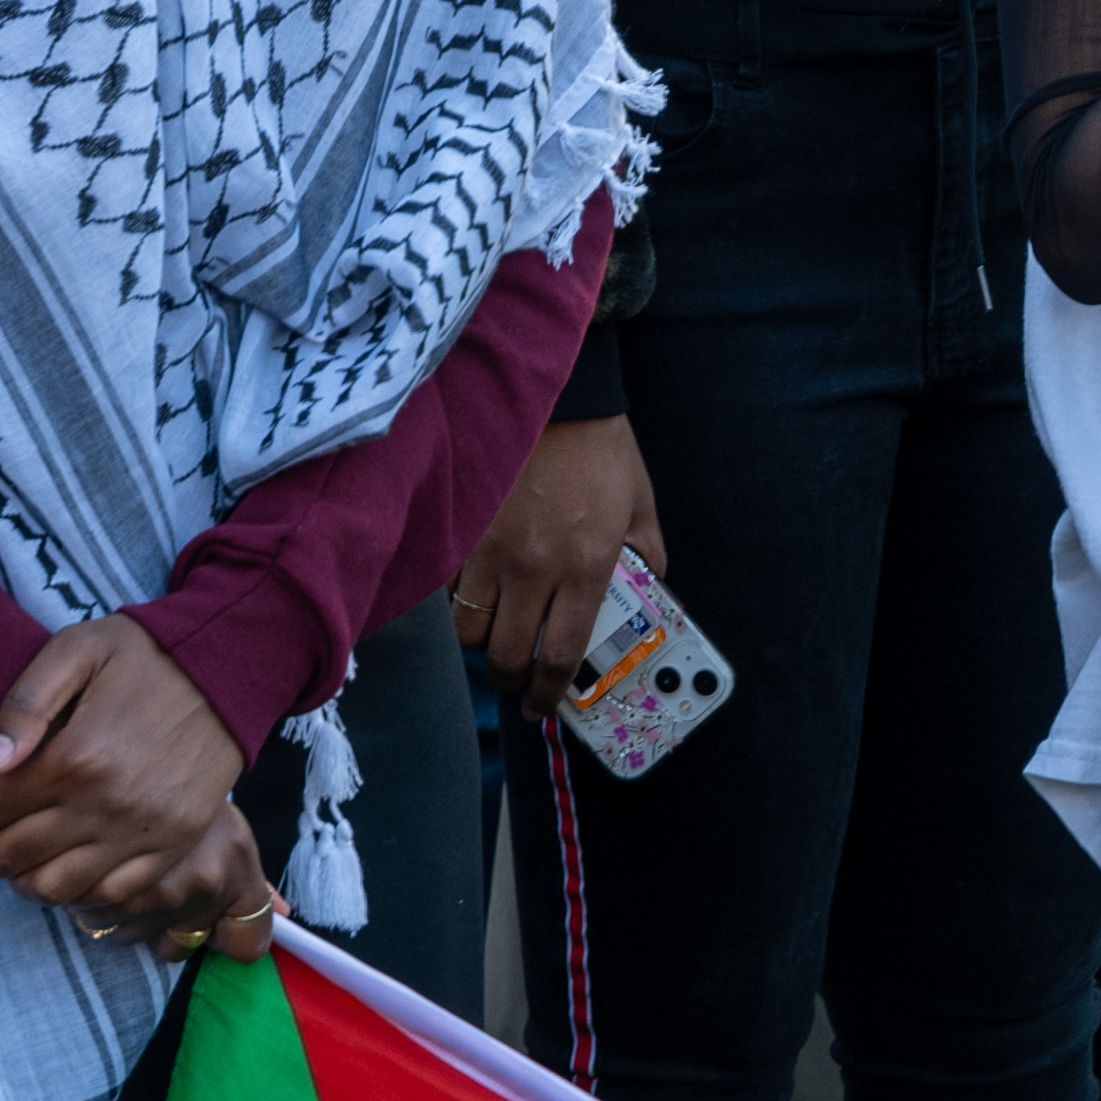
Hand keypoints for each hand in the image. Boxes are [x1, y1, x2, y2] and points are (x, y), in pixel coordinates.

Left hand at [0, 614, 276, 952]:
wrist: (230, 671)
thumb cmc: (147, 656)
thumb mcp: (79, 649)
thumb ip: (25, 703)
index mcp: (77, 756)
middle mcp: (107, 806)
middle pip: (13, 856)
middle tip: (7, 813)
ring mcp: (143, 834)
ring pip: (54, 889)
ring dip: (28, 874)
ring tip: (34, 845)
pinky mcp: (174, 847)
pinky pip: (110, 897)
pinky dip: (80, 892)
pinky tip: (74, 862)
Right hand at [456, 416, 661, 707]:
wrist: (557, 394)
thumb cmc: (603, 450)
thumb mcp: (641, 507)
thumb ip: (647, 559)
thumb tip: (649, 596)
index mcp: (586, 566)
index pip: (560, 656)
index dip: (550, 694)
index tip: (545, 706)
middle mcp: (534, 567)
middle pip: (505, 657)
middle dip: (511, 682)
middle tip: (518, 681)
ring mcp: (491, 549)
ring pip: (469, 630)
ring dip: (483, 644)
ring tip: (498, 635)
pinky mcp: (463, 530)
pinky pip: (450, 589)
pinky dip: (462, 603)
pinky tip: (479, 593)